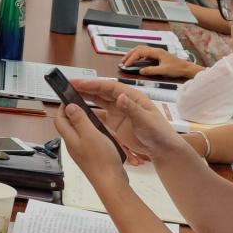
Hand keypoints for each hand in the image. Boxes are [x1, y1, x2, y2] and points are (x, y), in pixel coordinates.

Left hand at [52, 98, 131, 187]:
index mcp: (70, 138)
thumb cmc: (101, 161)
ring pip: (80, 132)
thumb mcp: (90, 134)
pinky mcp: (91, 155)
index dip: (63, 108)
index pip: (60, 120)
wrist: (111, 182)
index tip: (70, 98)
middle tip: (84, 105)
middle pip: (68, 125)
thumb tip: (69, 107)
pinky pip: (89, 140)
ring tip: (95, 116)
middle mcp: (74, 145)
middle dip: (74, 113)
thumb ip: (79, 120)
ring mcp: (82, 151)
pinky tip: (103, 132)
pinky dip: (94, 132)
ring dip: (85, 122)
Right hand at [73, 74, 194, 159]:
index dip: (94, 84)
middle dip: (86, 88)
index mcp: (132, 97)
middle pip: (102, 92)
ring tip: (70, 95)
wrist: (163, 149)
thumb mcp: (146, 121)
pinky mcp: (116, 123)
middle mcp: (124, 102)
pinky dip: (90, 112)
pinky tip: (80, 111)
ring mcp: (119, 112)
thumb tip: (119, 96)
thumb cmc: (158, 133)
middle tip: (68, 86)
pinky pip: (100, 114)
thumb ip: (132, 109)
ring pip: (100, 101)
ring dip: (86, 97)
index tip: (78, 83)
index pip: (110, 87)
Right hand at [118, 46, 199, 80]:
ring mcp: (156, 52)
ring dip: (133, 54)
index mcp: (156, 52)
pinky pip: (144, 53)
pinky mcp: (157, 56)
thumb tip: (140, 71)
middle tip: (122, 61)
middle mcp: (155, 50)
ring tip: (126, 60)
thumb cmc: (176, 69)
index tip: (126, 65)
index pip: (140, 52)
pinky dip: (138, 56)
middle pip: (139, 48)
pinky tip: (136, 61)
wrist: (186, 68)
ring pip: (141, 50)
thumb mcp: (164, 70)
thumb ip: (151, 70)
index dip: (132, 58)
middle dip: (129, 54)